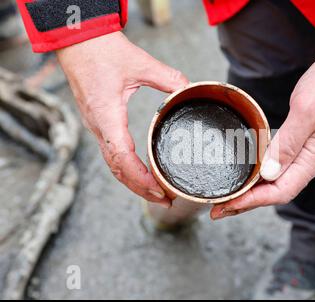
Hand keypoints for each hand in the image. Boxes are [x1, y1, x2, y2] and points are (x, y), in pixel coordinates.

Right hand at [57, 31, 188, 207]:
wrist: (77, 41)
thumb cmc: (101, 51)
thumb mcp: (140, 63)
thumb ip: (168, 78)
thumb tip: (190, 89)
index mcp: (107, 116)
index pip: (122, 158)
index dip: (140, 178)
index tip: (159, 190)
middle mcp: (98, 127)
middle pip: (117, 169)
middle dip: (140, 188)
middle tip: (165, 199)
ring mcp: (96, 126)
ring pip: (113, 164)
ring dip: (132, 181)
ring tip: (155, 192)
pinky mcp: (98, 122)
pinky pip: (111, 152)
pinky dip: (126, 168)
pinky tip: (140, 172)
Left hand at [211, 59, 314, 218]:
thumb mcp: (307, 111)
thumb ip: (288, 143)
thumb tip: (268, 174)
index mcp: (314, 158)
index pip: (281, 191)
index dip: (253, 200)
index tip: (228, 203)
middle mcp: (312, 160)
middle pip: (277, 190)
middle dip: (248, 201)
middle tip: (220, 207)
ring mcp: (309, 152)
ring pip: (278, 179)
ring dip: (254, 189)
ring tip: (230, 194)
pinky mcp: (305, 141)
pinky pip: (281, 164)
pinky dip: (262, 172)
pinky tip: (249, 171)